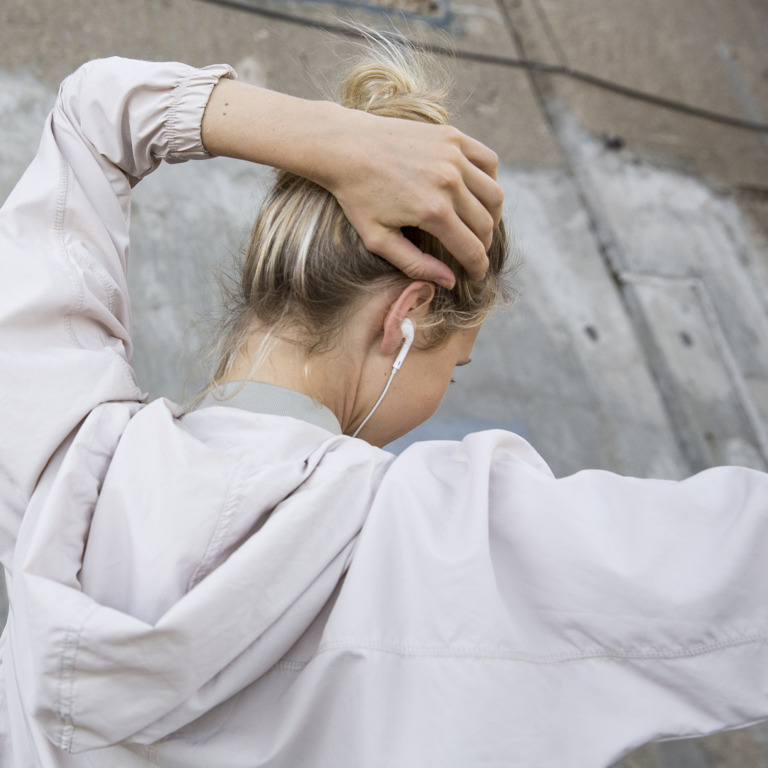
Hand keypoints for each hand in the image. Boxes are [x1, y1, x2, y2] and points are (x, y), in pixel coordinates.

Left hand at [202, 79, 502, 287]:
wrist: (344, 145)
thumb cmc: (357, 196)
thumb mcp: (378, 239)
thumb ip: (415, 264)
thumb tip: (449, 281)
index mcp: (433, 211)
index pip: (472, 249)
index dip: (478, 268)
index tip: (475, 275)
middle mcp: (450, 182)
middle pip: (486, 224)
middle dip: (483, 245)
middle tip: (472, 253)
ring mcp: (454, 155)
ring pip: (494, 195)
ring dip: (492, 216)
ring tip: (478, 226)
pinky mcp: (453, 136)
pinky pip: (489, 162)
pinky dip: (490, 180)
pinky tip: (476, 193)